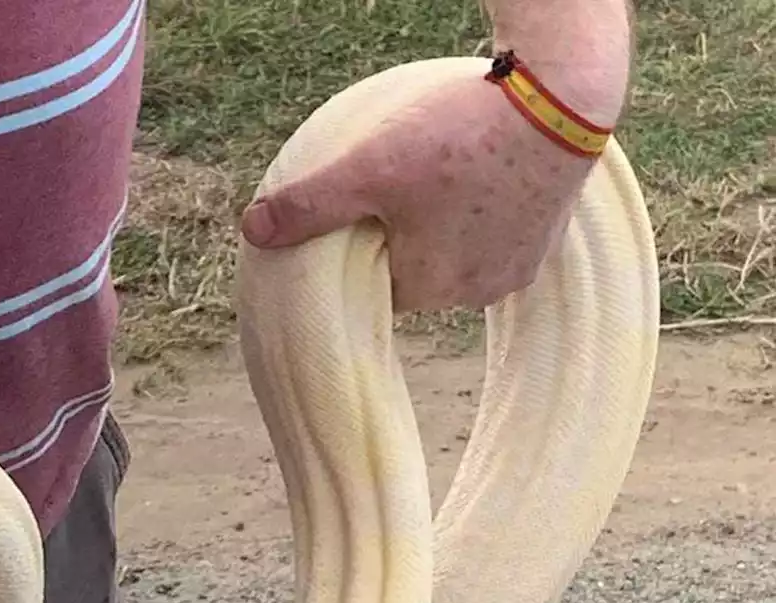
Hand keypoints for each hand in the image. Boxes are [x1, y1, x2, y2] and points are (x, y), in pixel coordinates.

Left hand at [240, 70, 607, 312]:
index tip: (363, 212)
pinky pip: (495, 238)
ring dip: (442, 226)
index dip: (363, 246)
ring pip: (456, 254)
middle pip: (415, 271)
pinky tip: (474, 180)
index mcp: (428, 289)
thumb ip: (307, 204)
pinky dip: (481, 216)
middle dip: (402, 237)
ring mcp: (516, 270)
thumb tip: (252, 230)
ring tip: (439, 178)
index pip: (373, 283)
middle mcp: (475, 293)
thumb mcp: (368, 167)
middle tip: (399, 186)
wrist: (561, 99)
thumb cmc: (460, 137)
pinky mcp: (546, 242)